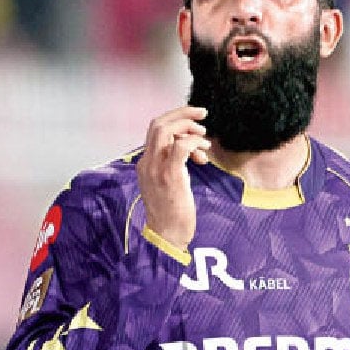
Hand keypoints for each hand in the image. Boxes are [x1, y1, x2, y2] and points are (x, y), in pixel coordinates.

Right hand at [136, 106, 210, 249]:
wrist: (166, 235)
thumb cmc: (171, 212)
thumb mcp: (165, 184)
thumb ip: (171, 164)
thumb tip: (189, 148)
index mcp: (144, 163)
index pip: (154, 129)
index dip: (175, 118)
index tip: (193, 120)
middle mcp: (147, 162)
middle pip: (158, 123)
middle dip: (182, 113)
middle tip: (202, 115)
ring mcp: (156, 169)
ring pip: (166, 130)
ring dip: (189, 127)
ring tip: (204, 140)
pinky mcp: (170, 176)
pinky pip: (181, 146)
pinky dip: (194, 142)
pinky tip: (203, 151)